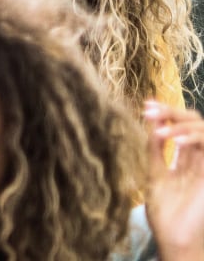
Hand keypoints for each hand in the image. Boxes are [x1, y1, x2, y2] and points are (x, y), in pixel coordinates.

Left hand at [145, 101, 203, 259]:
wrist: (175, 238)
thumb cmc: (165, 212)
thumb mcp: (154, 175)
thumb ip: (155, 151)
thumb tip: (151, 123)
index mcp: (185, 161)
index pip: (181, 129)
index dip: (167, 114)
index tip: (146, 105)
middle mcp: (198, 160)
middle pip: (194, 124)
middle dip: (173, 112)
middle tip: (150, 109)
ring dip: (182, 124)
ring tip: (159, 128)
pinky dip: (194, 138)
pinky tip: (174, 139)